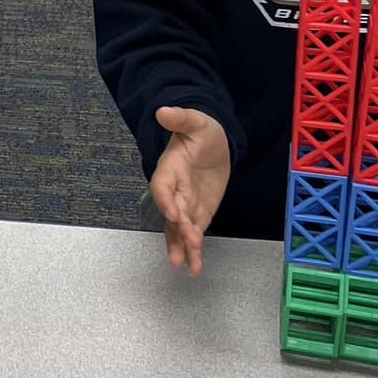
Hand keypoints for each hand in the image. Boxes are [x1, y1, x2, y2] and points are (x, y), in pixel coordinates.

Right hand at [149, 106, 231, 273]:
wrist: (214, 143)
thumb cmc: (201, 131)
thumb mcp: (194, 121)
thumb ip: (181, 119)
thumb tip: (164, 112)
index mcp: (170, 168)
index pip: (162, 186)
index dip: (165, 200)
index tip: (173, 214)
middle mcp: (174, 190)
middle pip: (172, 212)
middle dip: (179, 229)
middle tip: (189, 241)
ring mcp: (186, 204)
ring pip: (179, 229)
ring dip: (183, 246)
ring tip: (187, 264)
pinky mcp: (198, 213)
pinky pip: (193, 233)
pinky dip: (193, 249)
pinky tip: (194, 265)